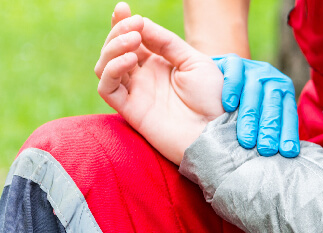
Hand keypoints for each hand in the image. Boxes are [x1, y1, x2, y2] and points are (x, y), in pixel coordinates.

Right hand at [95, 3, 223, 164]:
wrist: (217, 131)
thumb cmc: (213, 99)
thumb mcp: (195, 61)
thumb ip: (167, 43)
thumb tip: (141, 23)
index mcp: (158, 63)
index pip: (132, 38)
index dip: (122, 22)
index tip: (123, 8)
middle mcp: (143, 77)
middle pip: (114, 49)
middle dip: (118, 31)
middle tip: (133, 25)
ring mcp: (135, 93)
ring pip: (105, 65)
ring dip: (113, 48)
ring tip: (133, 40)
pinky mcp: (130, 111)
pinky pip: (107, 88)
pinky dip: (112, 70)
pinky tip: (130, 59)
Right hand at [214, 54, 299, 157]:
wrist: (221, 74)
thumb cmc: (242, 103)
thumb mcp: (260, 113)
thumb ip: (270, 129)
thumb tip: (281, 158)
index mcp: (283, 91)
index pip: (288, 114)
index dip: (288, 134)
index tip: (287, 153)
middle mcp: (270, 78)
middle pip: (273, 105)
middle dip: (270, 129)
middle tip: (266, 150)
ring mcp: (252, 68)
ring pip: (255, 92)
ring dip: (250, 117)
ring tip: (247, 140)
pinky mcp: (233, 61)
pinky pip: (235, 72)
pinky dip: (232, 89)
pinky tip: (228, 106)